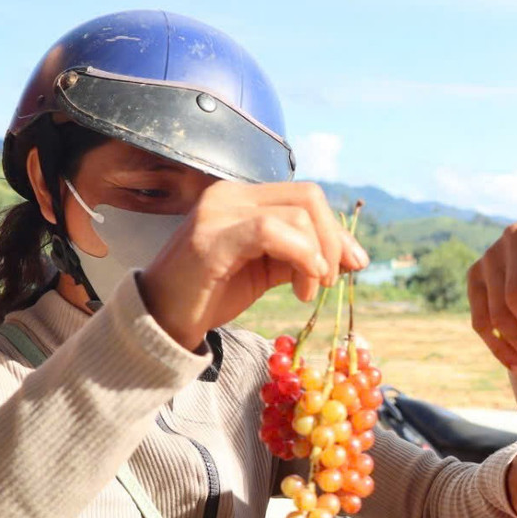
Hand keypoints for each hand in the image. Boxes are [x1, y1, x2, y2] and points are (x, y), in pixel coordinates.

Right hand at [140, 181, 369, 349]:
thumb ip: (299, 256)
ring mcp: (218, 212)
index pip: (305, 197)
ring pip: (296, 214)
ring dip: (317, 258)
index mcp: (243, 199)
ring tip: (306, 291)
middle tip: (332, 280)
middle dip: (334, 240)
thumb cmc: (210, 295)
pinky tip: (302, 285)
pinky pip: (270, 231)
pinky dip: (300, 256)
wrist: (161, 321)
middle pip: (308, 198)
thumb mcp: (265, 271)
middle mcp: (230, 196)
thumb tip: (346, 256)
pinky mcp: (211, 238)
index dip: (337, 230)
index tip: (355, 264)